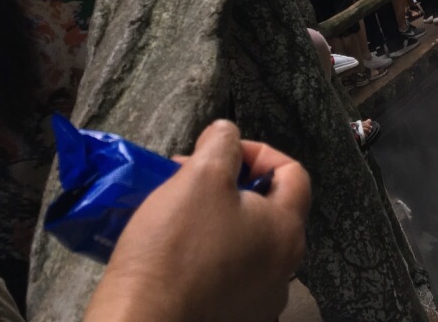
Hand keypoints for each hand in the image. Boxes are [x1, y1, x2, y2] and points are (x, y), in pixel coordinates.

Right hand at [84, 120, 309, 321]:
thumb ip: (223, 143)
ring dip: (218, 217)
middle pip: (268, 209)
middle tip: (192, 177)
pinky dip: (210, 253)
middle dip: (231, 183)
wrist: (143, 321)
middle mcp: (284, 270)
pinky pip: (230, 274)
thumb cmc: (177, 245)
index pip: (294, 173)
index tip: (223, 153)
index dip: (258, 151)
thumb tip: (229, 134)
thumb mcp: (201, 174)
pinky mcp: (234, 319)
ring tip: (180, 210)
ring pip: (246, 241)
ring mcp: (260, 301)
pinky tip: (178, 249)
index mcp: (286, 232)